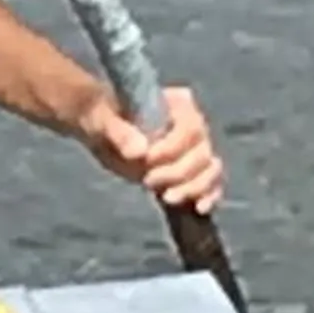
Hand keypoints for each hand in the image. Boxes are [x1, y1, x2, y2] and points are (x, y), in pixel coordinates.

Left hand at [69, 85, 223, 211]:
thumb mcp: (104, 121)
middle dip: (178, 173)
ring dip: (192, 187)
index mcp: (178, 103)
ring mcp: (196, 149)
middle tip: (148, 180)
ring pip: (210, 170)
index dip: (172, 148)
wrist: (101, 135)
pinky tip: (199, 209)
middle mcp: (194, 124)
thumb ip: (120, 133)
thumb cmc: (103, 119)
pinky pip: (212, 184)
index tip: (147, 158)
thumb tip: (139, 151)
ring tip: (167, 197)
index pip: (191, 128)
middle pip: (202, 153)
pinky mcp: (191, 172)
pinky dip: (209, 196)